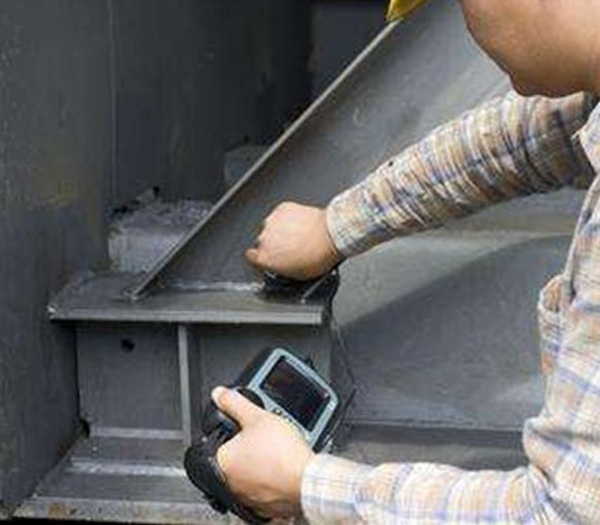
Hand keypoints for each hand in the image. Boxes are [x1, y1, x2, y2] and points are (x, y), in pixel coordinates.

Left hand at [212, 387, 314, 518]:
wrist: (307, 478)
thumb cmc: (282, 452)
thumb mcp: (257, 416)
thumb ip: (235, 404)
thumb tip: (219, 395)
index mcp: (223, 461)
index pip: (224, 441)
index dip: (240, 431)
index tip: (253, 430)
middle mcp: (231, 482)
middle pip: (239, 458)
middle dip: (252, 448)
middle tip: (268, 439)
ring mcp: (248, 497)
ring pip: (252, 474)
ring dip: (262, 465)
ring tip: (278, 453)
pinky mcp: (266, 507)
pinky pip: (266, 490)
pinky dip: (273, 481)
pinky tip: (283, 470)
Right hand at [246, 202, 340, 280]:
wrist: (332, 235)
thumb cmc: (319, 255)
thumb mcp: (298, 275)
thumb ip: (282, 270)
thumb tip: (282, 268)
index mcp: (264, 257)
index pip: (251, 258)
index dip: (261, 258)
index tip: (269, 258)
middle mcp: (264, 238)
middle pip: (262, 242)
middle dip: (273, 245)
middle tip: (289, 248)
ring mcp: (272, 221)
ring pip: (271, 227)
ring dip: (280, 231)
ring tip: (298, 236)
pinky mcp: (282, 209)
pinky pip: (281, 215)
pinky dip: (288, 219)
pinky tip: (301, 225)